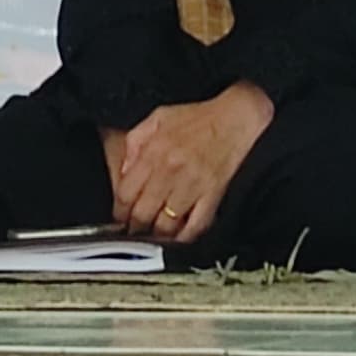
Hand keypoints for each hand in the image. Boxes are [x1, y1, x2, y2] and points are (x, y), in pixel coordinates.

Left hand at [107, 83, 272, 246]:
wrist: (236, 119)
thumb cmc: (199, 119)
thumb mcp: (158, 118)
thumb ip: (135, 142)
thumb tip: (123, 170)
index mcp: (153, 152)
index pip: (125, 194)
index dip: (119, 211)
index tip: (120, 218)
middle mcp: (170, 171)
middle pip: (142, 214)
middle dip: (135, 227)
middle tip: (134, 231)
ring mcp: (192, 186)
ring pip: (166, 225)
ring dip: (157, 236)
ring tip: (154, 237)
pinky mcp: (212, 196)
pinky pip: (195, 226)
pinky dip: (185, 237)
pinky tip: (179, 238)